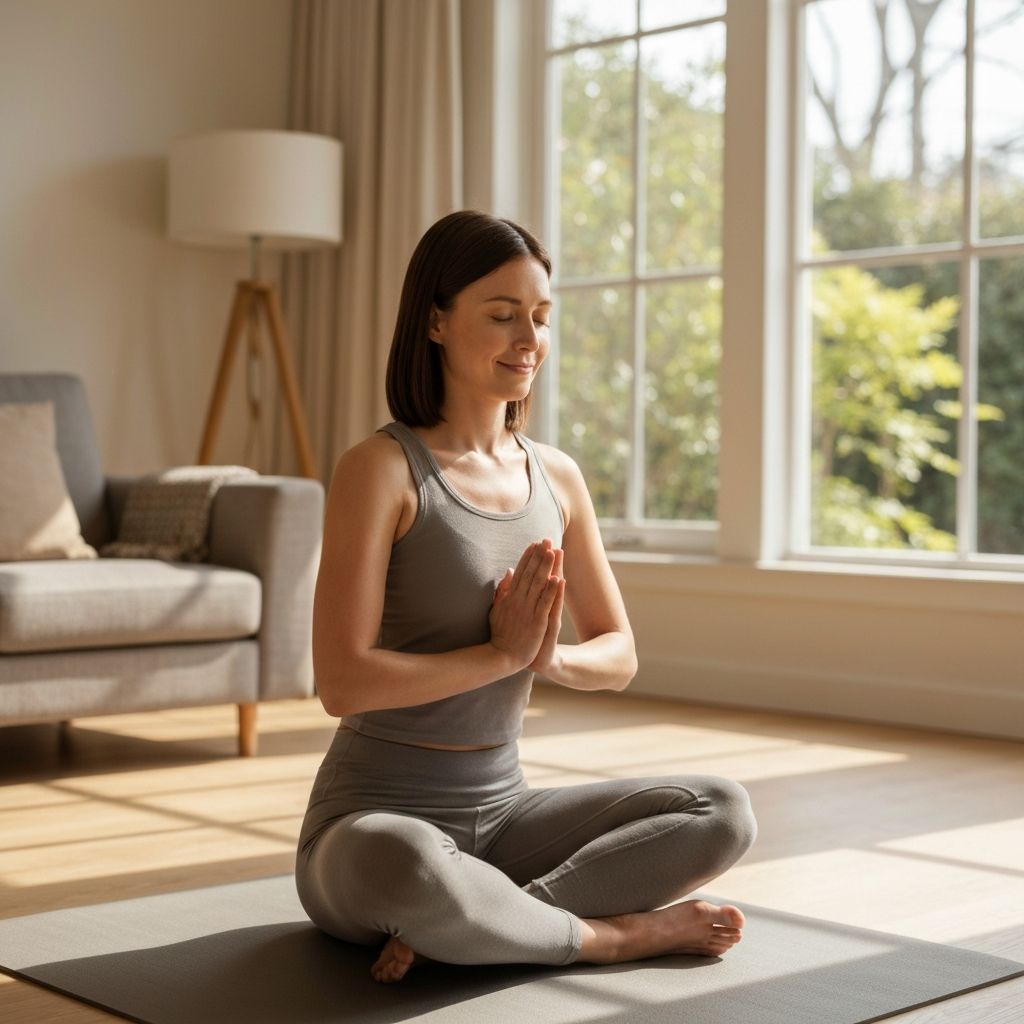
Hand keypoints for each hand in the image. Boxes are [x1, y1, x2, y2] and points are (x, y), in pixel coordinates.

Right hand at [488, 539, 560, 669]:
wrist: (502, 657)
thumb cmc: (500, 634)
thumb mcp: (496, 609)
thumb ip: (502, 591)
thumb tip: (509, 571)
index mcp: (509, 597)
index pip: (520, 572)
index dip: (527, 557)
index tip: (534, 543)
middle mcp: (518, 601)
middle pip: (530, 573)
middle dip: (539, 556)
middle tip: (546, 539)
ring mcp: (527, 611)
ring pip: (538, 585)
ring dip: (546, 567)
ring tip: (553, 551)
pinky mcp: (537, 622)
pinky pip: (545, 603)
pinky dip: (551, 591)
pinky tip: (558, 579)